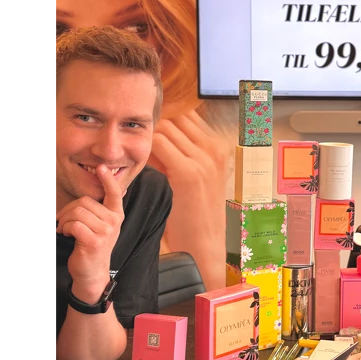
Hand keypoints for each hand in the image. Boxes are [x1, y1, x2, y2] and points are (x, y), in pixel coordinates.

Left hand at [54, 165, 123, 299]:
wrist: (92, 272)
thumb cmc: (92, 246)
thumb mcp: (100, 226)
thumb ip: (98, 210)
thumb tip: (86, 196)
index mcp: (116, 215)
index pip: (114, 193)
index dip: (108, 179)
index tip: (102, 167)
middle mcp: (114, 221)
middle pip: (85, 201)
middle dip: (68, 210)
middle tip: (64, 221)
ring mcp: (106, 231)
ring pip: (77, 212)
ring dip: (64, 220)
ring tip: (64, 228)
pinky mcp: (94, 241)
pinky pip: (74, 224)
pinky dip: (64, 228)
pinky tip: (66, 234)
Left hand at [149, 110, 230, 288]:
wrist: (204, 241)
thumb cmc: (198, 213)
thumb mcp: (201, 178)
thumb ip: (184, 155)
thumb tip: (160, 135)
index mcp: (220, 149)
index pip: (188, 118)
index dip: (168, 128)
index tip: (156, 144)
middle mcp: (214, 150)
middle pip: (176, 120)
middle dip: (158, 132)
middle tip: (146, 152)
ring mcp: (203, 159)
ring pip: (165, 128)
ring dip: (150, 141)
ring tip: (142, 161)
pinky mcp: (187, 171)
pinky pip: (157, 143)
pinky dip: (145, 152)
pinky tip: (141, 168)